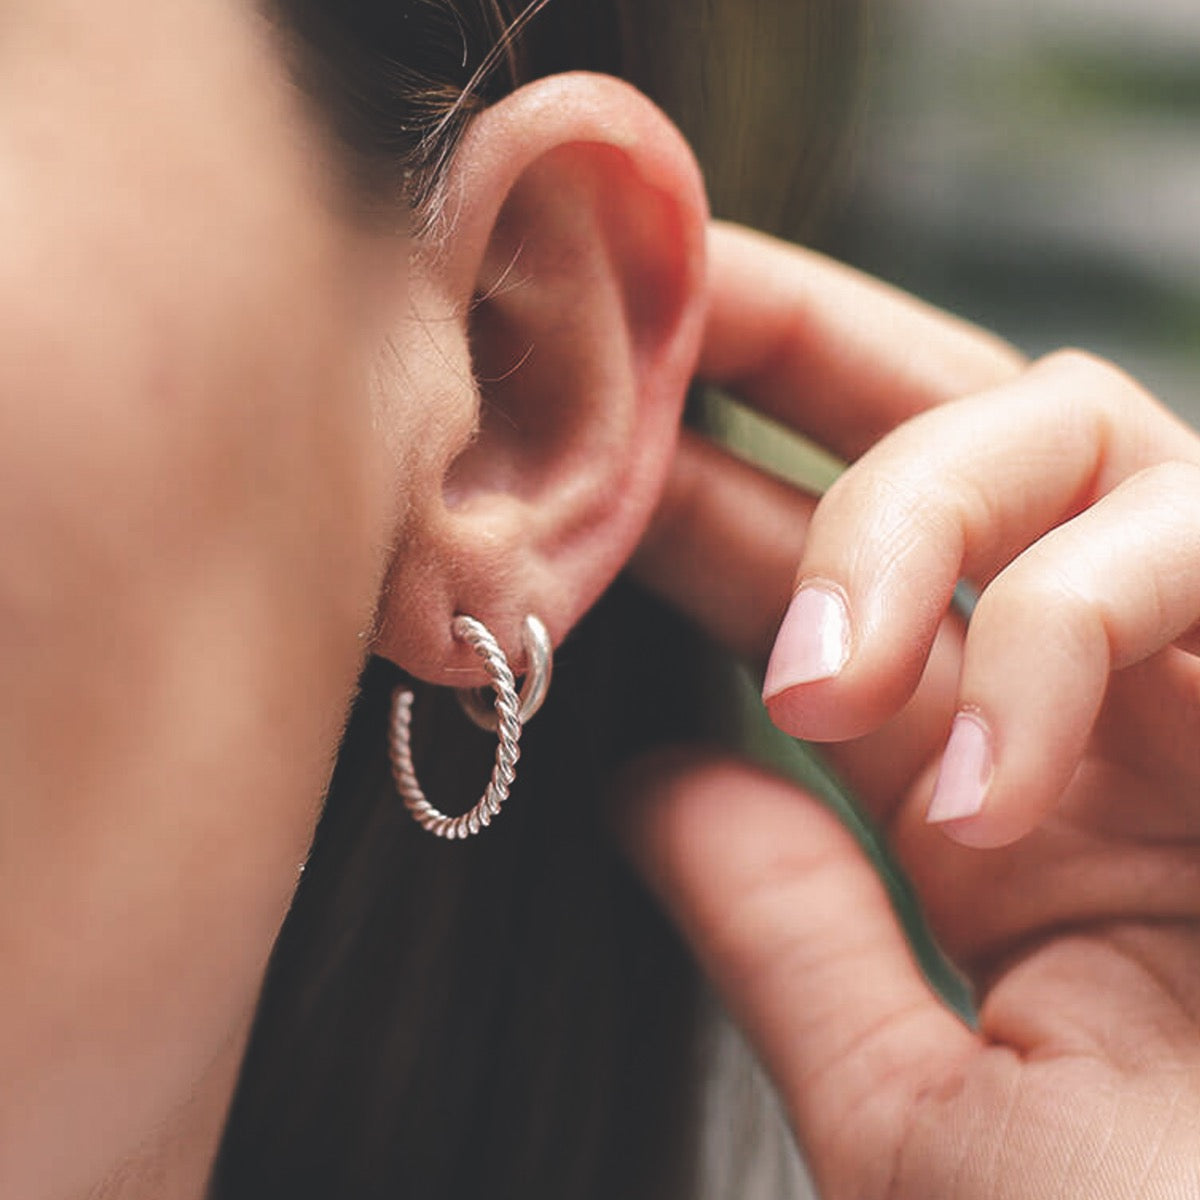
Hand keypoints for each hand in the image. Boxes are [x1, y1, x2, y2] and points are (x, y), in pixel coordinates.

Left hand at [622, 222, 1199, 1198]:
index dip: (713, 477)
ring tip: (816, 685)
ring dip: (906, 518)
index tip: (591, 412)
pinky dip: (1069, 633)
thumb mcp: (912, 1108)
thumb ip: (792, 930)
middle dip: (800, 335)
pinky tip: (982, 790)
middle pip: (957, 424)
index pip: (837, 578)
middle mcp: (1112, 704)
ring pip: (1070, 431)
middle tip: (663, 302)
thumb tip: (662, 783)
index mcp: (1001, 789)